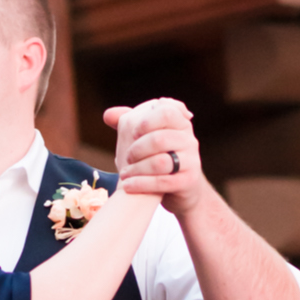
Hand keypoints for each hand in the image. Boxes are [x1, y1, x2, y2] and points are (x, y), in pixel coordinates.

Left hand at [104, 97, 202, 214]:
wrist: (178, 187)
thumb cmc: (157, 156)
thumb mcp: (147, 136)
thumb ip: (129, 122)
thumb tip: (108, 115)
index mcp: (180, 123)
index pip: (166, 111)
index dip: (146, 121)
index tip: (133, 132)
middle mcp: (189, 139)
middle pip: (159, 138)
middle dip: (137, 149)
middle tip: (127, 157)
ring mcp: (191, 160)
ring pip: (160, 162)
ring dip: (137, 168)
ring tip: (124, 173)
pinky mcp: (188, 181)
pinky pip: (163, 182)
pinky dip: (141, 184)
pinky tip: (128, 185)